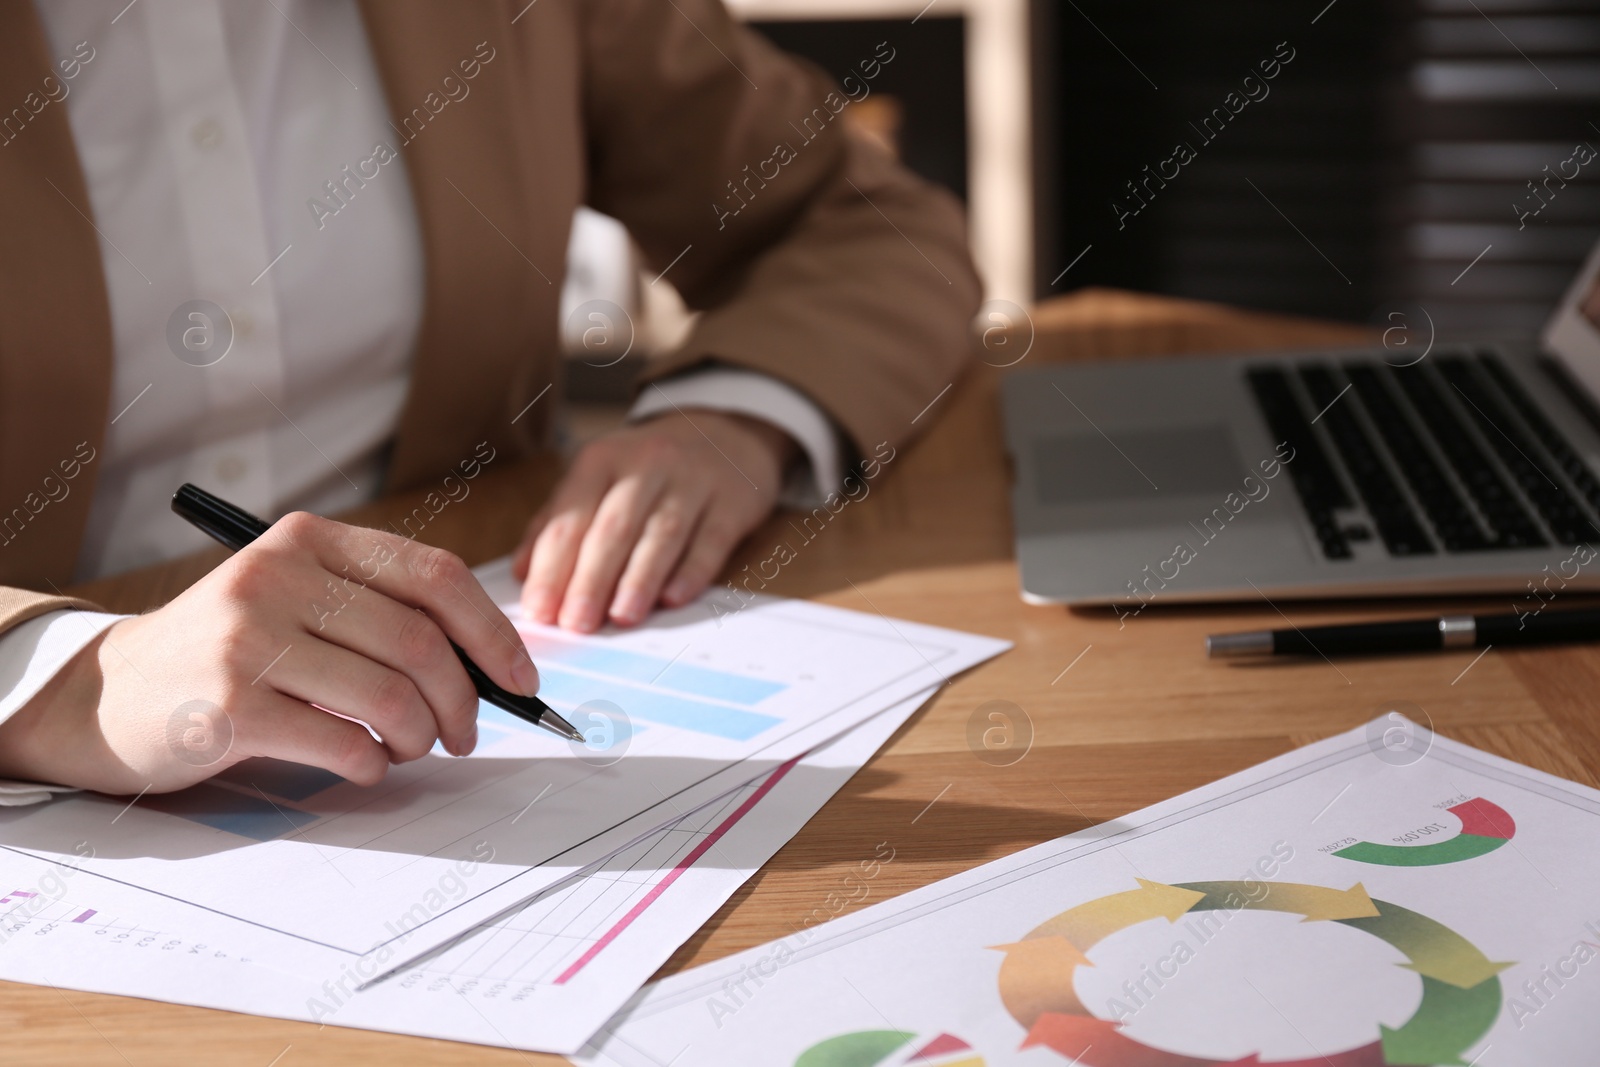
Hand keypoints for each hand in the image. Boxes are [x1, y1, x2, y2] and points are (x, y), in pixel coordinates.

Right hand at [0, 514, 539, 794]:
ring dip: (419, 738)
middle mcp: (279, 576)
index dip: (493, 632)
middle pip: (421, 641)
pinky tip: (361, 765)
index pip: (435, 575)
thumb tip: (490, 667)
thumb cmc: (231, 653)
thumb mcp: (299, 602)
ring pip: (390, 695)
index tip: (521, 679)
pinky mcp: (228, 705)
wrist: (108, 695)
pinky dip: (371, 765)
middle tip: (464, 735)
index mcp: (311, 541)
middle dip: (464, 700)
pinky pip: (343, 742)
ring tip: (408, 750)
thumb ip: (382, 615)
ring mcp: (249, 638)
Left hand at [513, 410, 794, 631]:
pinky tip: (674, 598)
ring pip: (662, 533)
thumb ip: (559, 521)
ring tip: (621, 617)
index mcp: (602, 459)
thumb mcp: (600, 478)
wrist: (725, 435)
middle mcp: (647, 465)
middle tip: (576, 623)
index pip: (570, 517)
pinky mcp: (732, 502)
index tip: (538, 611)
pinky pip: (710, 539)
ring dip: (639, 578)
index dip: (552, 567)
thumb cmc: (649, 470)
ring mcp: (693, 481)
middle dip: (591, 579)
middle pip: (613, 527)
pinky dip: (691, 571)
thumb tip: (523, 572)